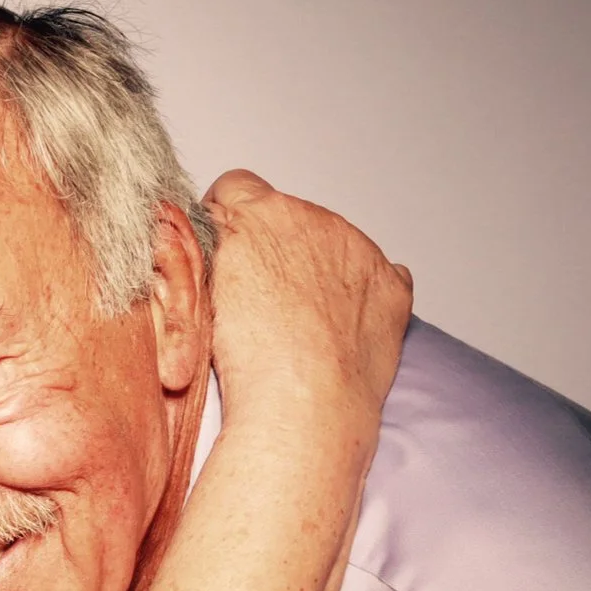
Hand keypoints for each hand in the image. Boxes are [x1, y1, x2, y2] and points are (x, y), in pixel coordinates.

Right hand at [200, 170, 412, 420]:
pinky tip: (344, 324)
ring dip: (318, 269)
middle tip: (261, 300)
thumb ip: (206, 247)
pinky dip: (365, 292)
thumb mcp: (198, 289)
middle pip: (288, 216)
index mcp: (262, 213)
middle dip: (275, 248)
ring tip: (301, 323)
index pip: (237, 186)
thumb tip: (210, 233)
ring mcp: (358, 249)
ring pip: (334, 243)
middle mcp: (314, 219)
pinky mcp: (392, 283)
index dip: (227, 216)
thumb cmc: (246, 360)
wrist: (303, 404)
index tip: (225, 244)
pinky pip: (383, 272)